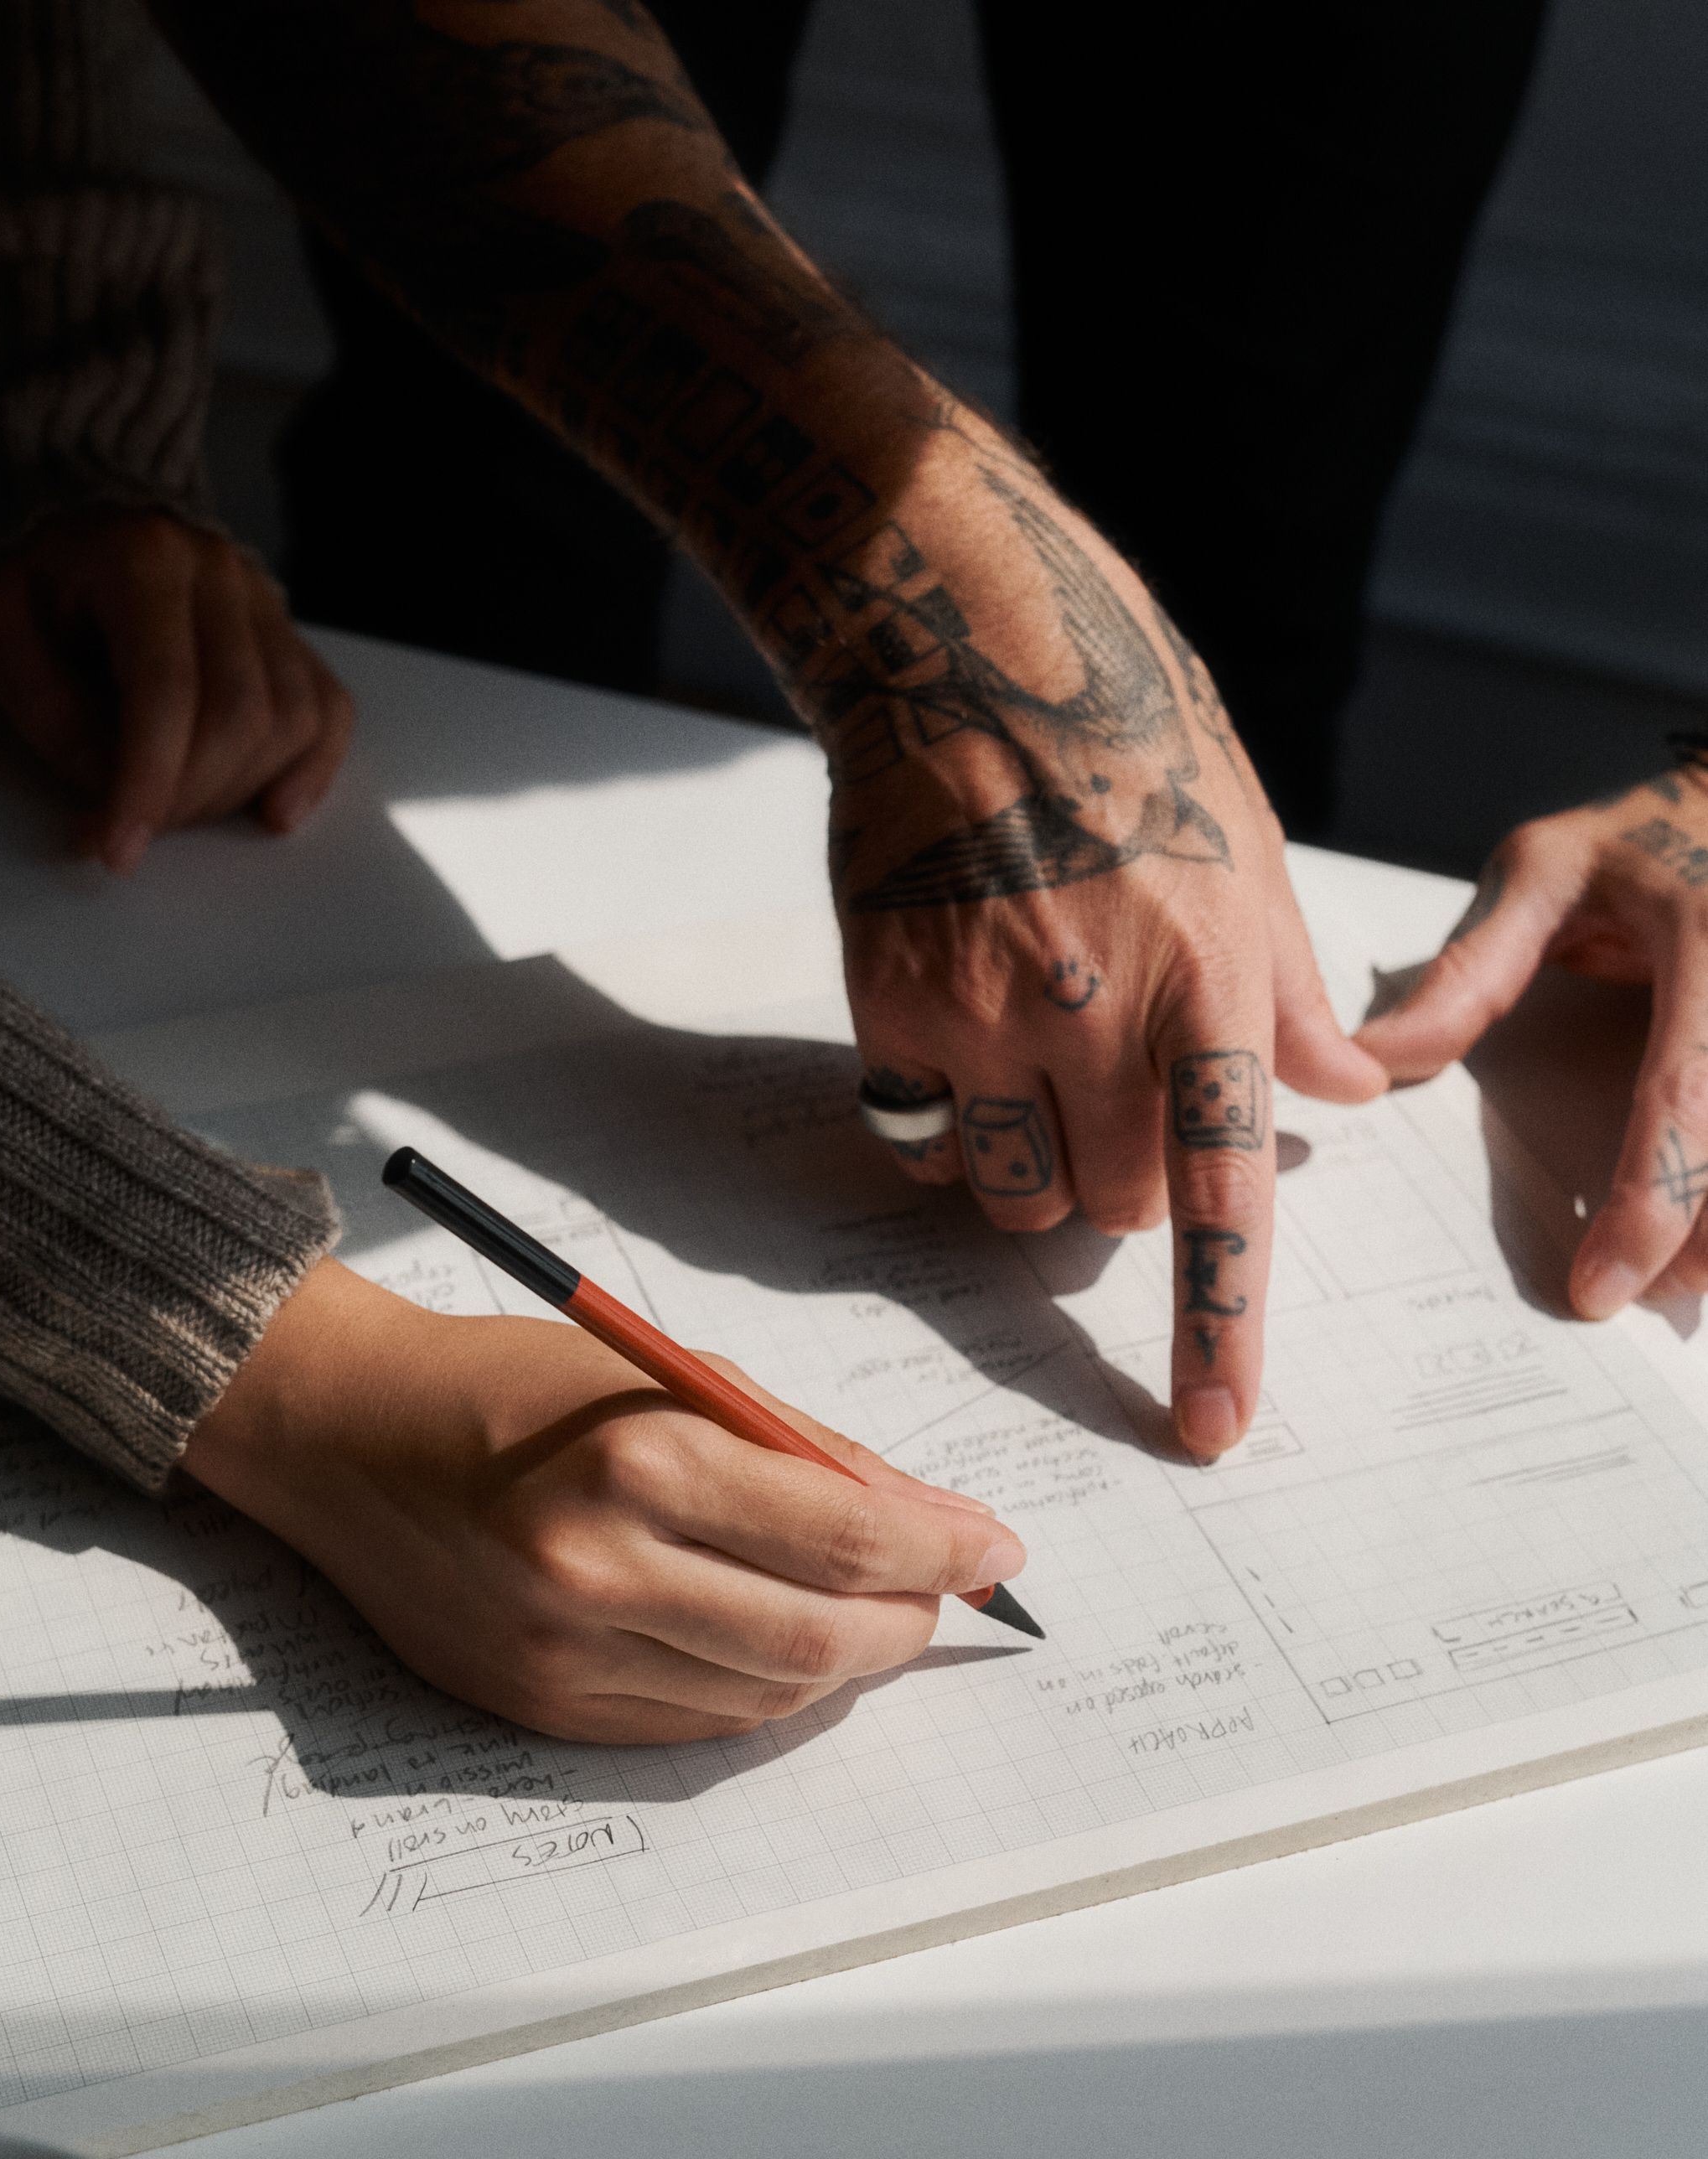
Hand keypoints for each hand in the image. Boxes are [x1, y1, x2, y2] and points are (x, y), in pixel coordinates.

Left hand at [0, 510, 353, 870]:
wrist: (59, 487)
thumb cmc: (19, 563)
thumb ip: (46, 709)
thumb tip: (112, 796)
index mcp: (139, 558)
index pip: (166, 691)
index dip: (147, 784)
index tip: (117, 849)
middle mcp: (218, 570)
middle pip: (241, 713)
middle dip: (188, 795)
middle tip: (134, 826)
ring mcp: (260, 597)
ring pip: (292, 717)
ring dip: (239, 788)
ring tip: (178, 807)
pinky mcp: (281, 626)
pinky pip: (326, 705)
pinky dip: (312, 766)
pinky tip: (276, 809)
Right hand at [181, 1259, 1025, 1744]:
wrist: (347, 1437)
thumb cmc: (517, 1385)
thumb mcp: (672, 1379)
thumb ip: (806, 1452)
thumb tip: (934, 1521)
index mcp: (639, 1464)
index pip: (841, 1536)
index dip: (941, 1552)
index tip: (995, 1551)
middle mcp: (598, 1571)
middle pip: (816, 1644)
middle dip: (907, 1625)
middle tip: (942, 1596)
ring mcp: (562, 1654)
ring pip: (762, 1700)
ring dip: (839, 1667)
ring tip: (862, 1614)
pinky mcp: (535, 1707)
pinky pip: (688, 1724)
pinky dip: (757, 1694)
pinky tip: (773, 1646)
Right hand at [786, 407, 1385, 1461]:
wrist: (964, 643)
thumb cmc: (1134, 741)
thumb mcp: (1252, 855)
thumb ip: (1296, 997)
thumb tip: (1351, 1094)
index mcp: (1208, 984)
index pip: (1221, 1196)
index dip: (1216, 1329)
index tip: (1209, 1431)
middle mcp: (1093, 1015)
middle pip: (1114, 1208)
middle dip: (1128, 1183)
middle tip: (1120, 1092)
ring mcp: (980, 1019)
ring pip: (1014, 1198)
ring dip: (1038, 1172)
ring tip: (1041, 1071)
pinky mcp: (890, 1008)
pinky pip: (928, 1139)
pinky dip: (952, 1125)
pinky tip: (964, 1035)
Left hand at [1357, 768, 1707, 1314]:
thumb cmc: (1641, 840)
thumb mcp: (1549, 872)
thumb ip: (1473, 968)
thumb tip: (1377, 1060)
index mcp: (1707, 935)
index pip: (1683, 1092)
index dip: (1651, 1198)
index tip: (1600, 1288)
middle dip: (1706, 1236)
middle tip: (1651, 1301)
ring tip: (1688, 1280)